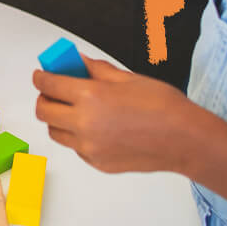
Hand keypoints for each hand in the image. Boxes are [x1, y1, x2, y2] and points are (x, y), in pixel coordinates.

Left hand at [32, 56, 214, 174]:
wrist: (184, 140)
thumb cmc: (163, 107)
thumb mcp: (127, 78)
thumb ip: (96, 70)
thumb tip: (77, 62)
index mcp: (90, 96)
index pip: (49, 85)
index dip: (41, 77)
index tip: (41, 74)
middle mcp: (84, 123)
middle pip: (43, 111)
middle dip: (44, 98)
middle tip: (54, 92)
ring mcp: (89, 146)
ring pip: (55, 132)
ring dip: (57, 119)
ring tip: (73, 110)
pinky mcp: (97, 162)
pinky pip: (75, 148)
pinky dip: (76, 137)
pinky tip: (94, 127)